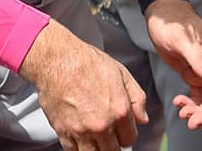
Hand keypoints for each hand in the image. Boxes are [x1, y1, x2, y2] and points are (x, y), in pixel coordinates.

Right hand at [19, 18, 147, 149]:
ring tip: (94, 134)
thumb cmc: (87, 62)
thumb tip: (143, 118)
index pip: (130, 139)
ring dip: (96, 147)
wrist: (58, 60)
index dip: (126, 132)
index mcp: (119, 110)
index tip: (120, 128)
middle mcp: (102, 124)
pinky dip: (78, 147)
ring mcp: (82, 131)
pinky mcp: (64, 133)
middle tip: (107, 130)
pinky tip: (79, 134)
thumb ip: (137, 97)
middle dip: (112, 142)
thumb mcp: (121, 72)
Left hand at [145, 0, 201, 129]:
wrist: (161, 14)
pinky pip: (199, 94)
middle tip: (191, 122)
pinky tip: (179, 102)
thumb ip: (197, 58)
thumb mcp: (182, 39)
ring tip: (182, 112)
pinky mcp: (196, 72)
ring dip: (199, 110)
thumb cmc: (172, 22)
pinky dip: (191, 102)